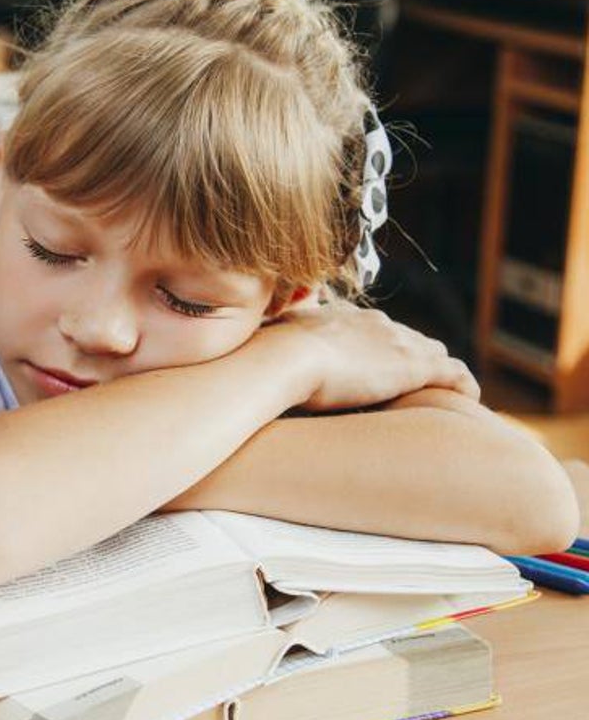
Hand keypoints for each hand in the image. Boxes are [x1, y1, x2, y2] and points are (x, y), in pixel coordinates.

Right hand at [262, 303, 479, 411]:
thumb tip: (250, 350)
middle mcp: (376, 324)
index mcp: (344, 318)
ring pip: (435, 353)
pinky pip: (454, 373)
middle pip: (409, 339)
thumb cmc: (268, 355)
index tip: (381, 369)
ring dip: (439, 373)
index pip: (376, 330)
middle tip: (416, 386)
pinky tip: (469, 401)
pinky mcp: (414, 366)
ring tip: (443, 395)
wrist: (284, 358)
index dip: (383, 349)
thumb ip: (273, 341)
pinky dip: (463, 385)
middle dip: (416, 359)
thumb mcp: (270, 341)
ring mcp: (398, 343)